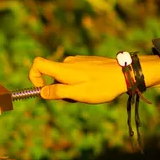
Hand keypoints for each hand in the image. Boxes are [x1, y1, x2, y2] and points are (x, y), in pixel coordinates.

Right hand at [28, 55, 159, 103]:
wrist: (126, 74)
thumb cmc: (102, 86)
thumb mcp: (78, 93)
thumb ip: (58, 92)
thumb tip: (41, 92)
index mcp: (63, 69)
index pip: (37, 64)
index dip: (33, 77)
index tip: (42, 90)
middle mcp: (68, 62)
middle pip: (52, 75)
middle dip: (58, 89)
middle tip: (76, 97)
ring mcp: (78, 61)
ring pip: (64, 76)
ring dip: (70, 87)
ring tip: (88, 93)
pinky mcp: (87, 62)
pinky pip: (75, 73)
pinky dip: (78, 82)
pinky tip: (94, 87)